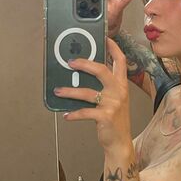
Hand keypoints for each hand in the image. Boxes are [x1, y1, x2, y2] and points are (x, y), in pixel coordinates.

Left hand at [53, 37, 131, 154]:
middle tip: (70, 62)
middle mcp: (119, 92)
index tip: (105, 37)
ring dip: (69, 91)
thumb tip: (82, 76)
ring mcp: (113, 104)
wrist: (119, 143)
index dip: (113, 48)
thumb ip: (104, 88)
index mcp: (122, 85)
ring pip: (87, 92)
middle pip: (102, 70)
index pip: (120, 61)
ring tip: (58, 91)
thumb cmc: (114, 121)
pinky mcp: (105, 117)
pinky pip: (85, 112)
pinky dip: (73, 113)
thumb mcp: (114, 101)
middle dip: (85, 64)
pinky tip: (66, 115)